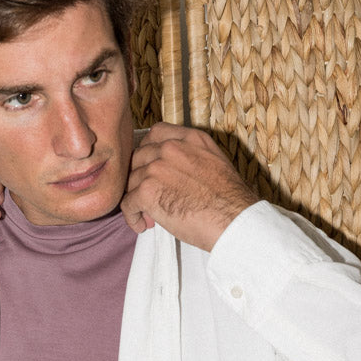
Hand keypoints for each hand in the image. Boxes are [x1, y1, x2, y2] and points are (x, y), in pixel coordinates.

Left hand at [121, 124, 258, 250]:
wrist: (233, 219)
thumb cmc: (229, 200)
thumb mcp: (215, 162)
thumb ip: (191, 157)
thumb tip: (173, 171)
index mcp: (189, 138)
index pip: (155, 134)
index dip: (148, 153)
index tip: (151, 169)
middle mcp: (170, 148)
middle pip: (138, 159)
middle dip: (141, 179)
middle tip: (150, 198)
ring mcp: (156, 168)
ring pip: (131, 182)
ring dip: (137, 200)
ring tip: (149, 216)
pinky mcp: (147, 191)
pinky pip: (127, 203)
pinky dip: (132, 217)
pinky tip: (142, 225)